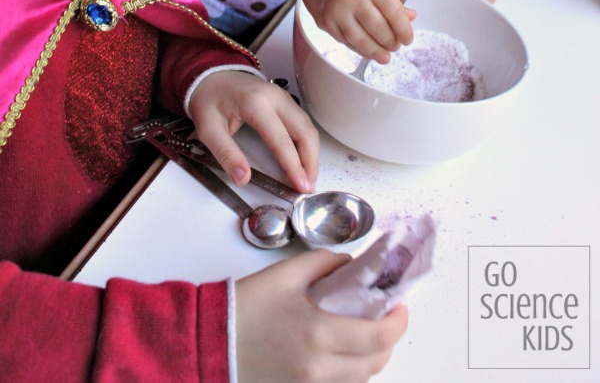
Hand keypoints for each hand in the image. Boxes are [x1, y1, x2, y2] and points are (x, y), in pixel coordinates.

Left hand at [188, 71, 318, 191]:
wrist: (211, 76)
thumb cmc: (209, 101)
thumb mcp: (208, 129)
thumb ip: (225, 153)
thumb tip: (243, 179)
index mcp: (255, 103)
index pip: (281, 139)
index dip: (293, 164)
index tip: (300, 186)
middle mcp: (275, 97)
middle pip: (304, 130)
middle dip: (310, 161)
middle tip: (308, 186)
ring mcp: (283, 96)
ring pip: (307, 126)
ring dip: (312, 152)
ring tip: (309, 176)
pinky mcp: (285, 100)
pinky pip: (302, 122)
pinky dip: (307, 142)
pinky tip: (304, 158)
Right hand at [236, 250, 407, 382]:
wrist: (209, 340)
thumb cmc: (245, 307)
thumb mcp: (286, 273)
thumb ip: (325, 263)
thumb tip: (351, 264)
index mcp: (319, 335)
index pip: (378, 337)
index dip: (398, 322)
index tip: (400, 306)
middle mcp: (319, 370)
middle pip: (375, 364)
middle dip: (389, 339)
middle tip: (387, 316)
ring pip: (359, 379)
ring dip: (370, 356)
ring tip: (364, 330)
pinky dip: (349, 370)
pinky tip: (341, 350)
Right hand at [274, 0, 414, 63]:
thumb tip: (410, 17)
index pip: (393, 11)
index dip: (404, 29)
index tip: (408, 38)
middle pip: (377, 28)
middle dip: (390, 42)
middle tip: (396, 46)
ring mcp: (336, 12)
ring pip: (360, 40)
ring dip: (375, 51)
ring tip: (385, 56)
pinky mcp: (325, 23)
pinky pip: (345, 41)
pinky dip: (359, 49)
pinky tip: (367, 51)